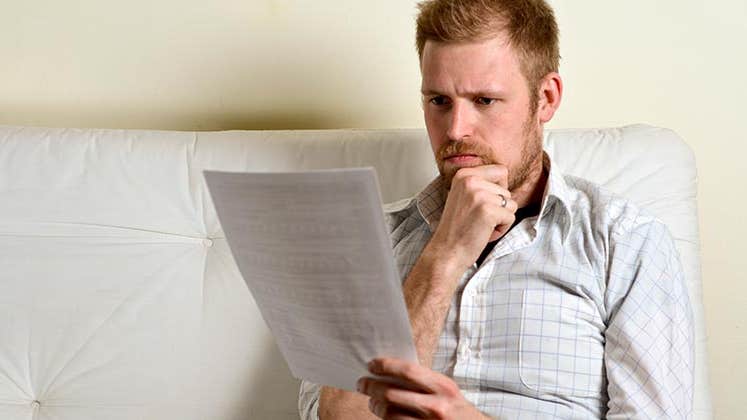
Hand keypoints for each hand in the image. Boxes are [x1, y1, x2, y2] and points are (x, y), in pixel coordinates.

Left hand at [357, 358, 489, 419]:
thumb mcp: (447, 391)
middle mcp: (437, 406)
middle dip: (371, 387)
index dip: (386, 366)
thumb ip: (424, 382)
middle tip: (362, 383)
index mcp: (443, 387)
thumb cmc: (458, 410)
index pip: (408, 371)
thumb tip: (390, 371)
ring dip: (376, 405)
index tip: (372, 364)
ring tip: (372, 400)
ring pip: (390, 414)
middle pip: (392, 393)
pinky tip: (384, 414)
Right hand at [430, 165, 517, 269]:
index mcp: (463, 174)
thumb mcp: (464, 196)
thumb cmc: (456, 229)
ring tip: (480, 226)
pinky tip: (484, 233)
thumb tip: (505, 180)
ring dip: (500, 219)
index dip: (498, 191)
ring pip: (511, 204)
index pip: (500, 171)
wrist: (446, 251)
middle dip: (498, 208)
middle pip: (507, 190)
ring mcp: (479, 195)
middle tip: (478, 219)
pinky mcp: (488, 211)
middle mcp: (470, 180)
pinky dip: (501, 229)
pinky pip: (511, 217)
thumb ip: (480, 185)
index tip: (481, 205)